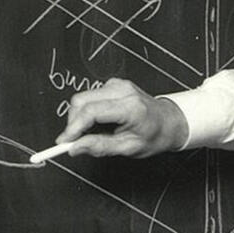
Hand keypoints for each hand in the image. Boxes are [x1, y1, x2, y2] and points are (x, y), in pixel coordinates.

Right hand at [55, 78, 188, 157]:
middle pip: (82, 101)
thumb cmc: (154, 135)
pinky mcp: (114, 84)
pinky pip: (91, 96)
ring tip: (92, 133)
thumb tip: (75, 147)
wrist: (169, 122)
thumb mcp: (129, 148)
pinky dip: (88, 111)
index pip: (91, 112)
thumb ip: (100, 147)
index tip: (64, 142)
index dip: (73, 128)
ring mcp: (118, 85)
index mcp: (130, 107)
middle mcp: (123, 91)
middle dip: (73, 122)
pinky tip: (99, 122)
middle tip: (75, 141)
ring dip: (80, 117)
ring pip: (83, 98)